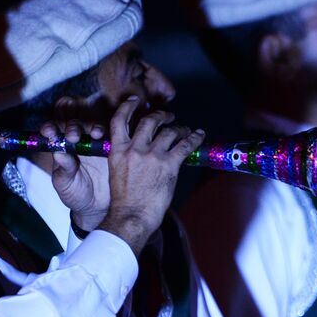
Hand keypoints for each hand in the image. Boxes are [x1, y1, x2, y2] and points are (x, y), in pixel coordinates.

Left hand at [37, 106, 110, 231]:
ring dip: (95, 128)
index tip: (48, 132)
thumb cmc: (75, 193)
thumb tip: (58, 153)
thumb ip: (63, 169)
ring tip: (96, 134)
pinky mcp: (112, 148)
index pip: (53, 132)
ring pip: (94, 128)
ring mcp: (95, 143)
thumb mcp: (65, 184)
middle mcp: (78, 141)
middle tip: (73, 136)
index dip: (50, 128)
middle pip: (75, 125)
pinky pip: (113, 138)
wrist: (96, 207)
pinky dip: (113, 135)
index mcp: (61, 147)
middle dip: (73, 128)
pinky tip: (112, 140)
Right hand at [98, 97, 204, 253]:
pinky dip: (194, 138)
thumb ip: (127, 157)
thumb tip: (141, 151)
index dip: (128, 107)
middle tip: (168, 117)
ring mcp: (152, 155)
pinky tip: (199, 135)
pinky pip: (185, 145)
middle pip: (149, 122)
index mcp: (118, 151)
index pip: (119, 121)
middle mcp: (135, 149)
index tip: (135, 101)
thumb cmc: (125, 201)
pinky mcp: (169, 164)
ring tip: (185, 130)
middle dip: (161, 116)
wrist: (132, 215)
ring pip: (169, 132)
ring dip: (179, 129)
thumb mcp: (117, 173)